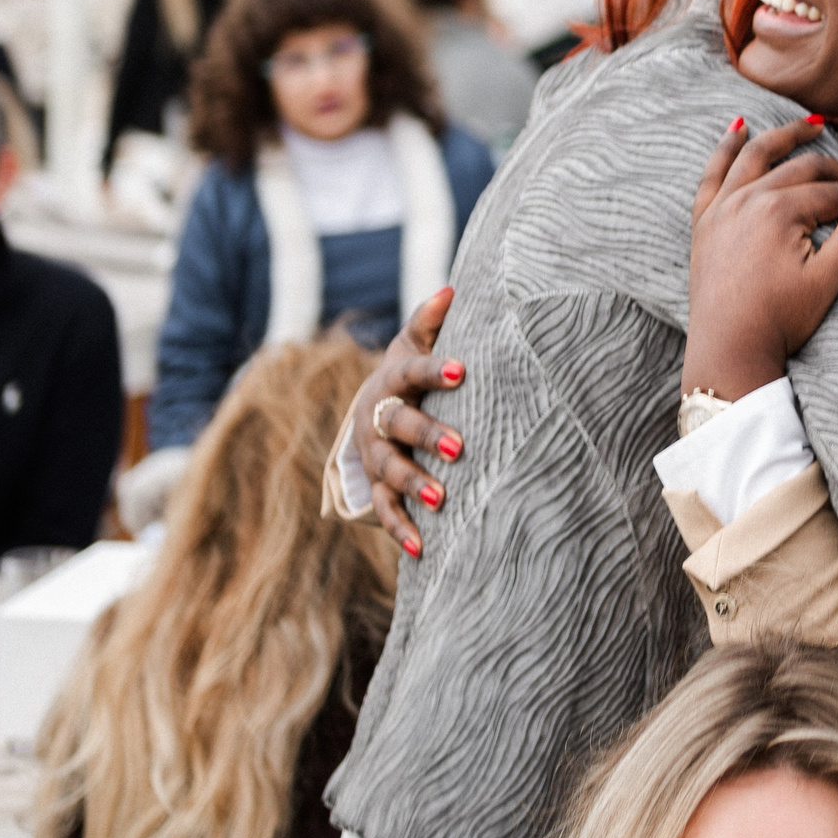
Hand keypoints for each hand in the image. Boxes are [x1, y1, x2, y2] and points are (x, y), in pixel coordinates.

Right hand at [351, 287, 465, 556]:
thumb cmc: (410, 370)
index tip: (464, 369)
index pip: (413, 370)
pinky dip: (400, 528)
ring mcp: (373, 453)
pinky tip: (420, 548)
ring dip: (413, 484)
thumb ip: (432, 321)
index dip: (436, 370)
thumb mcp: (416, 342)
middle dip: (426, 434)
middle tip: (460, 447)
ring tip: (442, 500)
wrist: (373, 406)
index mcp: (393, 377)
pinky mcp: (376, 484)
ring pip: (388, 469)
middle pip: (397, 424)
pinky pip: (384, 509)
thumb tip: (453, 289)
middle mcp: (377, 416)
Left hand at [686, 117, 837, 400]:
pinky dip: (726, 148)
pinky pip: (713, 173)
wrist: (729, 351)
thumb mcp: (828, 282)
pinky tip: (738, 129)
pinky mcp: (705, 222)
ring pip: (755, 155)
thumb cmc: (779, 321)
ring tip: (810, 126)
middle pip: (802, 170)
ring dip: (784, 136)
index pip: (834, 195)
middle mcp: (747, 198)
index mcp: (779, 210)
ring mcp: (721, 208)